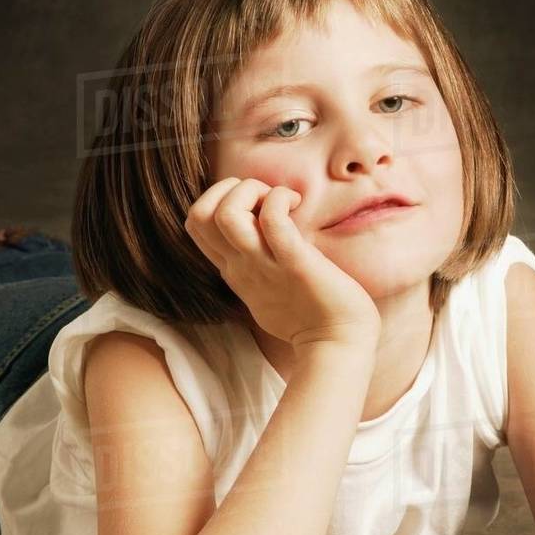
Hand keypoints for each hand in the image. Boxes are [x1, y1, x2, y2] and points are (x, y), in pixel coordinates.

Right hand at [185, 177, 381, 351]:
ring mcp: (264, 265)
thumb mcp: (268, 286)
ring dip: (251, 191)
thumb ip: (257, 262)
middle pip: (198, 216)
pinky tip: (298, 204)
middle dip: (228, 189)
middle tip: (264, 198)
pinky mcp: (293, 263)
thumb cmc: (312, 316)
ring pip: (225, 214)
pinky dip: (280, 199)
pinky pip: (272, 219)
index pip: (197, 225)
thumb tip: (263, 230)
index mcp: (234, 269)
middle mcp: (240, 265)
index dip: (218, 200)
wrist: (338, 345)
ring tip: (281, 199)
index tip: (255, 205)